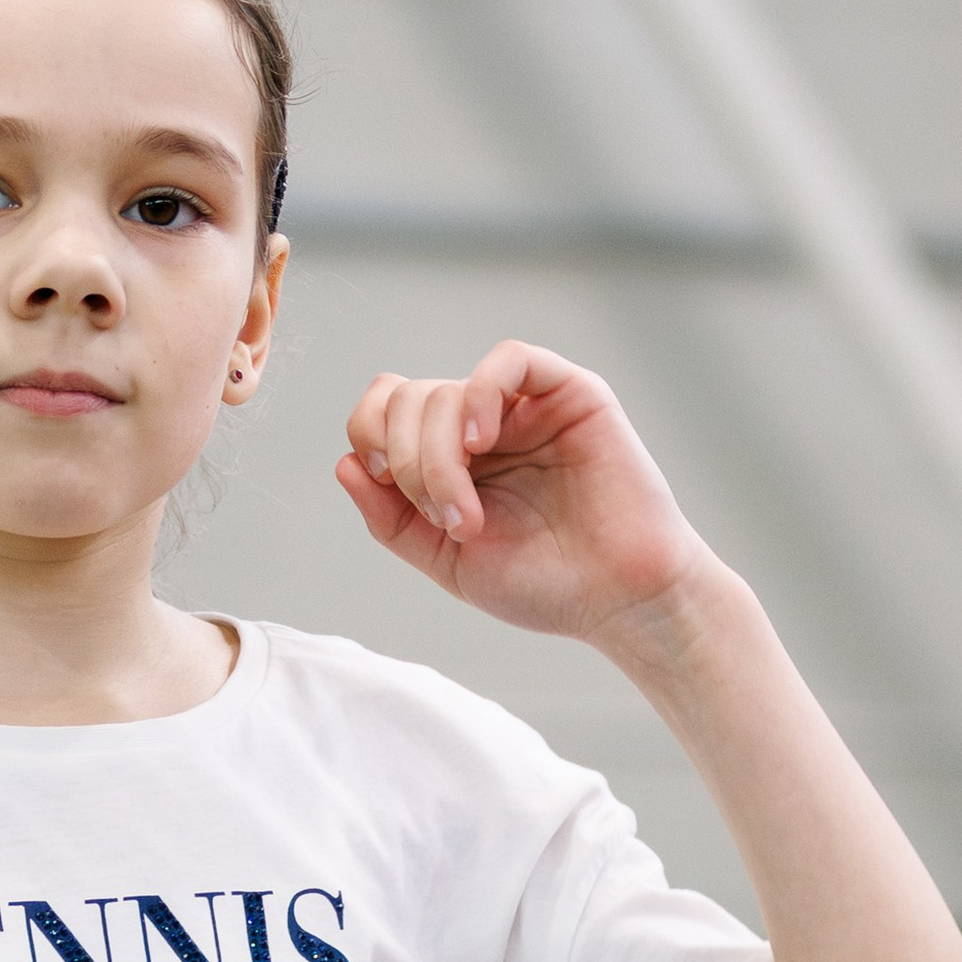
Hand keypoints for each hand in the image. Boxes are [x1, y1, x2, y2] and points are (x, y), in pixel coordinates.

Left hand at [335, 338, 707, 644]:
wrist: (618, 601)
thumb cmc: (544, 584)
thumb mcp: (446, 560)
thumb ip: (391, 519)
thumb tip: (344, 464)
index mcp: (452, 456)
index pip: (384, 409)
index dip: (369, 436)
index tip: (387, 485)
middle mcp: (485, 424)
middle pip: (407, 398)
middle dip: (407, 461)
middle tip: (444, 519)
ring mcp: (527, 407)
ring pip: (447, 389)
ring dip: (439, 457)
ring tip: (468, 516)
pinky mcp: (571, 394)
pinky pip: (510, 360)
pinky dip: (480, 394)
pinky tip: (480, 442)